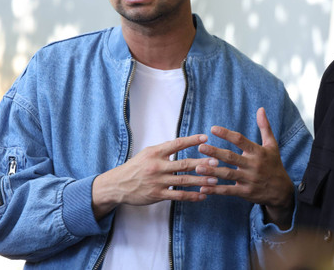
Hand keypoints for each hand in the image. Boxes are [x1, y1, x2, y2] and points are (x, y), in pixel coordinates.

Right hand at [92, 134, 218, 218]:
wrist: (117, 185)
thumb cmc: (136, 167)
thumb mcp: (148, 153)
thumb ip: (165, 149)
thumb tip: (184, 143)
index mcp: (155, 153)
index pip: (176, 144)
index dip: (191, 140)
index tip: (205, 137)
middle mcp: (157, 166)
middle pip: (183, 164)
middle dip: (201, 163)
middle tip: (216, 162)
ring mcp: (158, 181)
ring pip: (183, 181)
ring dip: (200, 181)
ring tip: (215, 179)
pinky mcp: (157, 195)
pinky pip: (178, 196)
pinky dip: (191, 196)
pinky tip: (203, 195)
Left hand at [196, 108, 294, 228]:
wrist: (282, 191)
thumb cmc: (274, 164)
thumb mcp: (272, 145)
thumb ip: (265, 127)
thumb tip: (260, 109)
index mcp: (258, 152)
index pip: (240, 140)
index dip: (226, 134)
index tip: (213, 128)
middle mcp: (253, 165)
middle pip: (231, 157)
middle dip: (215, 152)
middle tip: (200, 147)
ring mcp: (249, 180)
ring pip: (228, 174)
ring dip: (212, 171)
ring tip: (197, 167)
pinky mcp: (245, 192)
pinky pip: (228, 191)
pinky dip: (216, 190)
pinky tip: (203, 187)